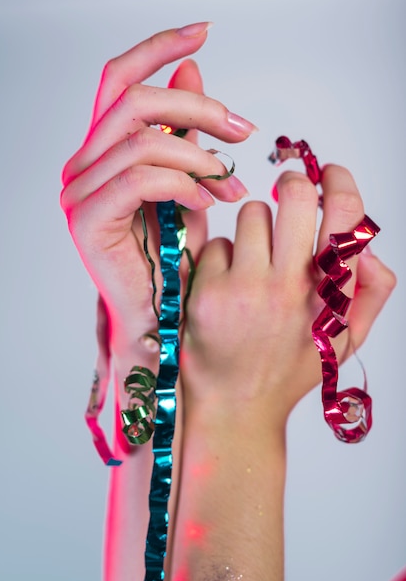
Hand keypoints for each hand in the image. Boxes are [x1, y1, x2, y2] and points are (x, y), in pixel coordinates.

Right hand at [60, 22, 255, 364]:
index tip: (204, 31)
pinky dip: (183, 183)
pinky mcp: (88, 220)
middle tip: (241, 131)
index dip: (158, 48)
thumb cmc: (176, 255)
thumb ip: (186, 131)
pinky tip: (207, 200)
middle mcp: (83, 165)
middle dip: (197, 108)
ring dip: (199, 156)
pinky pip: (141, 178)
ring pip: (143, 140)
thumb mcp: (189, 182)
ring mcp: (80, 192)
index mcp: (103, 151)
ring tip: (230, 181)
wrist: (162, 318)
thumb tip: (192, 72)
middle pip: (133, 102)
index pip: (120, 81)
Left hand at [181, 165, 395, 429]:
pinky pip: (218, 244)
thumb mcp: (344, 341)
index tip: (329, 173)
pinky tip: (226, 286)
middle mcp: (290, 287)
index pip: (344, 215)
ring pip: (251, 214)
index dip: (339, 182)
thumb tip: (369, 248)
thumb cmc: (289, 370)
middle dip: (292, 184)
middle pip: (293, 196)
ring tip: (254, 260)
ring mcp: (246, 288)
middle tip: (287, 190)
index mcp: (329, 296)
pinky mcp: (208, 292)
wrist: (236, 408)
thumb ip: (372, 294)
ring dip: (255, 227)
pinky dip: (223, 258)